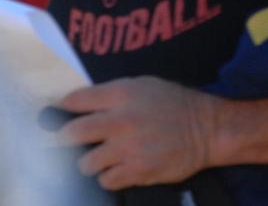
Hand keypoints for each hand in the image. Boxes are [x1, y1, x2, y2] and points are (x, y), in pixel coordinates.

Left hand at [55, 76, 218, 190]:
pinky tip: (121, 168)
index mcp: (122, 94)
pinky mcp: (137, 172)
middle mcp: (121, 120)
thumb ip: (112, 94)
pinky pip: (105, 181)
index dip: (63, 109)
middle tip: (70, 141)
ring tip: (103, 157)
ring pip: (85, 163)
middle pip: (71, 134)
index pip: (75, 100)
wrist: (207, 129)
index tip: (60, 115)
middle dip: (66, 139)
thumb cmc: (174, 104)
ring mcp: (128, 148)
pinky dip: (110, 177)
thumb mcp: (144, 85)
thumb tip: (77, 106)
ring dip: (91, 162)